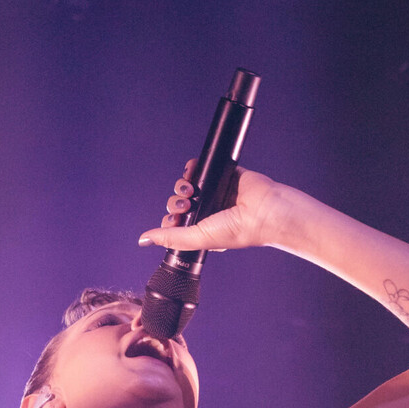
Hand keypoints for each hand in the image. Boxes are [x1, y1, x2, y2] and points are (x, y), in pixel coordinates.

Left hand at [138, 162, 285, 253]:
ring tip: (190, 190)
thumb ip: (172, 238)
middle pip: (178, 203)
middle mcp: (207, 212)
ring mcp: (214, 193)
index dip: (170, 221)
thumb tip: (143, 240)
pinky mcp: (221, 175)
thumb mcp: (199, 238)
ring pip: (186, 185)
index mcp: (203, 230)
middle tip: (185, 206)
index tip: (175, 221)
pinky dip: (191, 167)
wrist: (264, 210)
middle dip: (176, 203)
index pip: (176, 224)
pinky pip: (199, 168)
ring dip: (181, 186)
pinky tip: (191, 172)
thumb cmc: (239, 229)